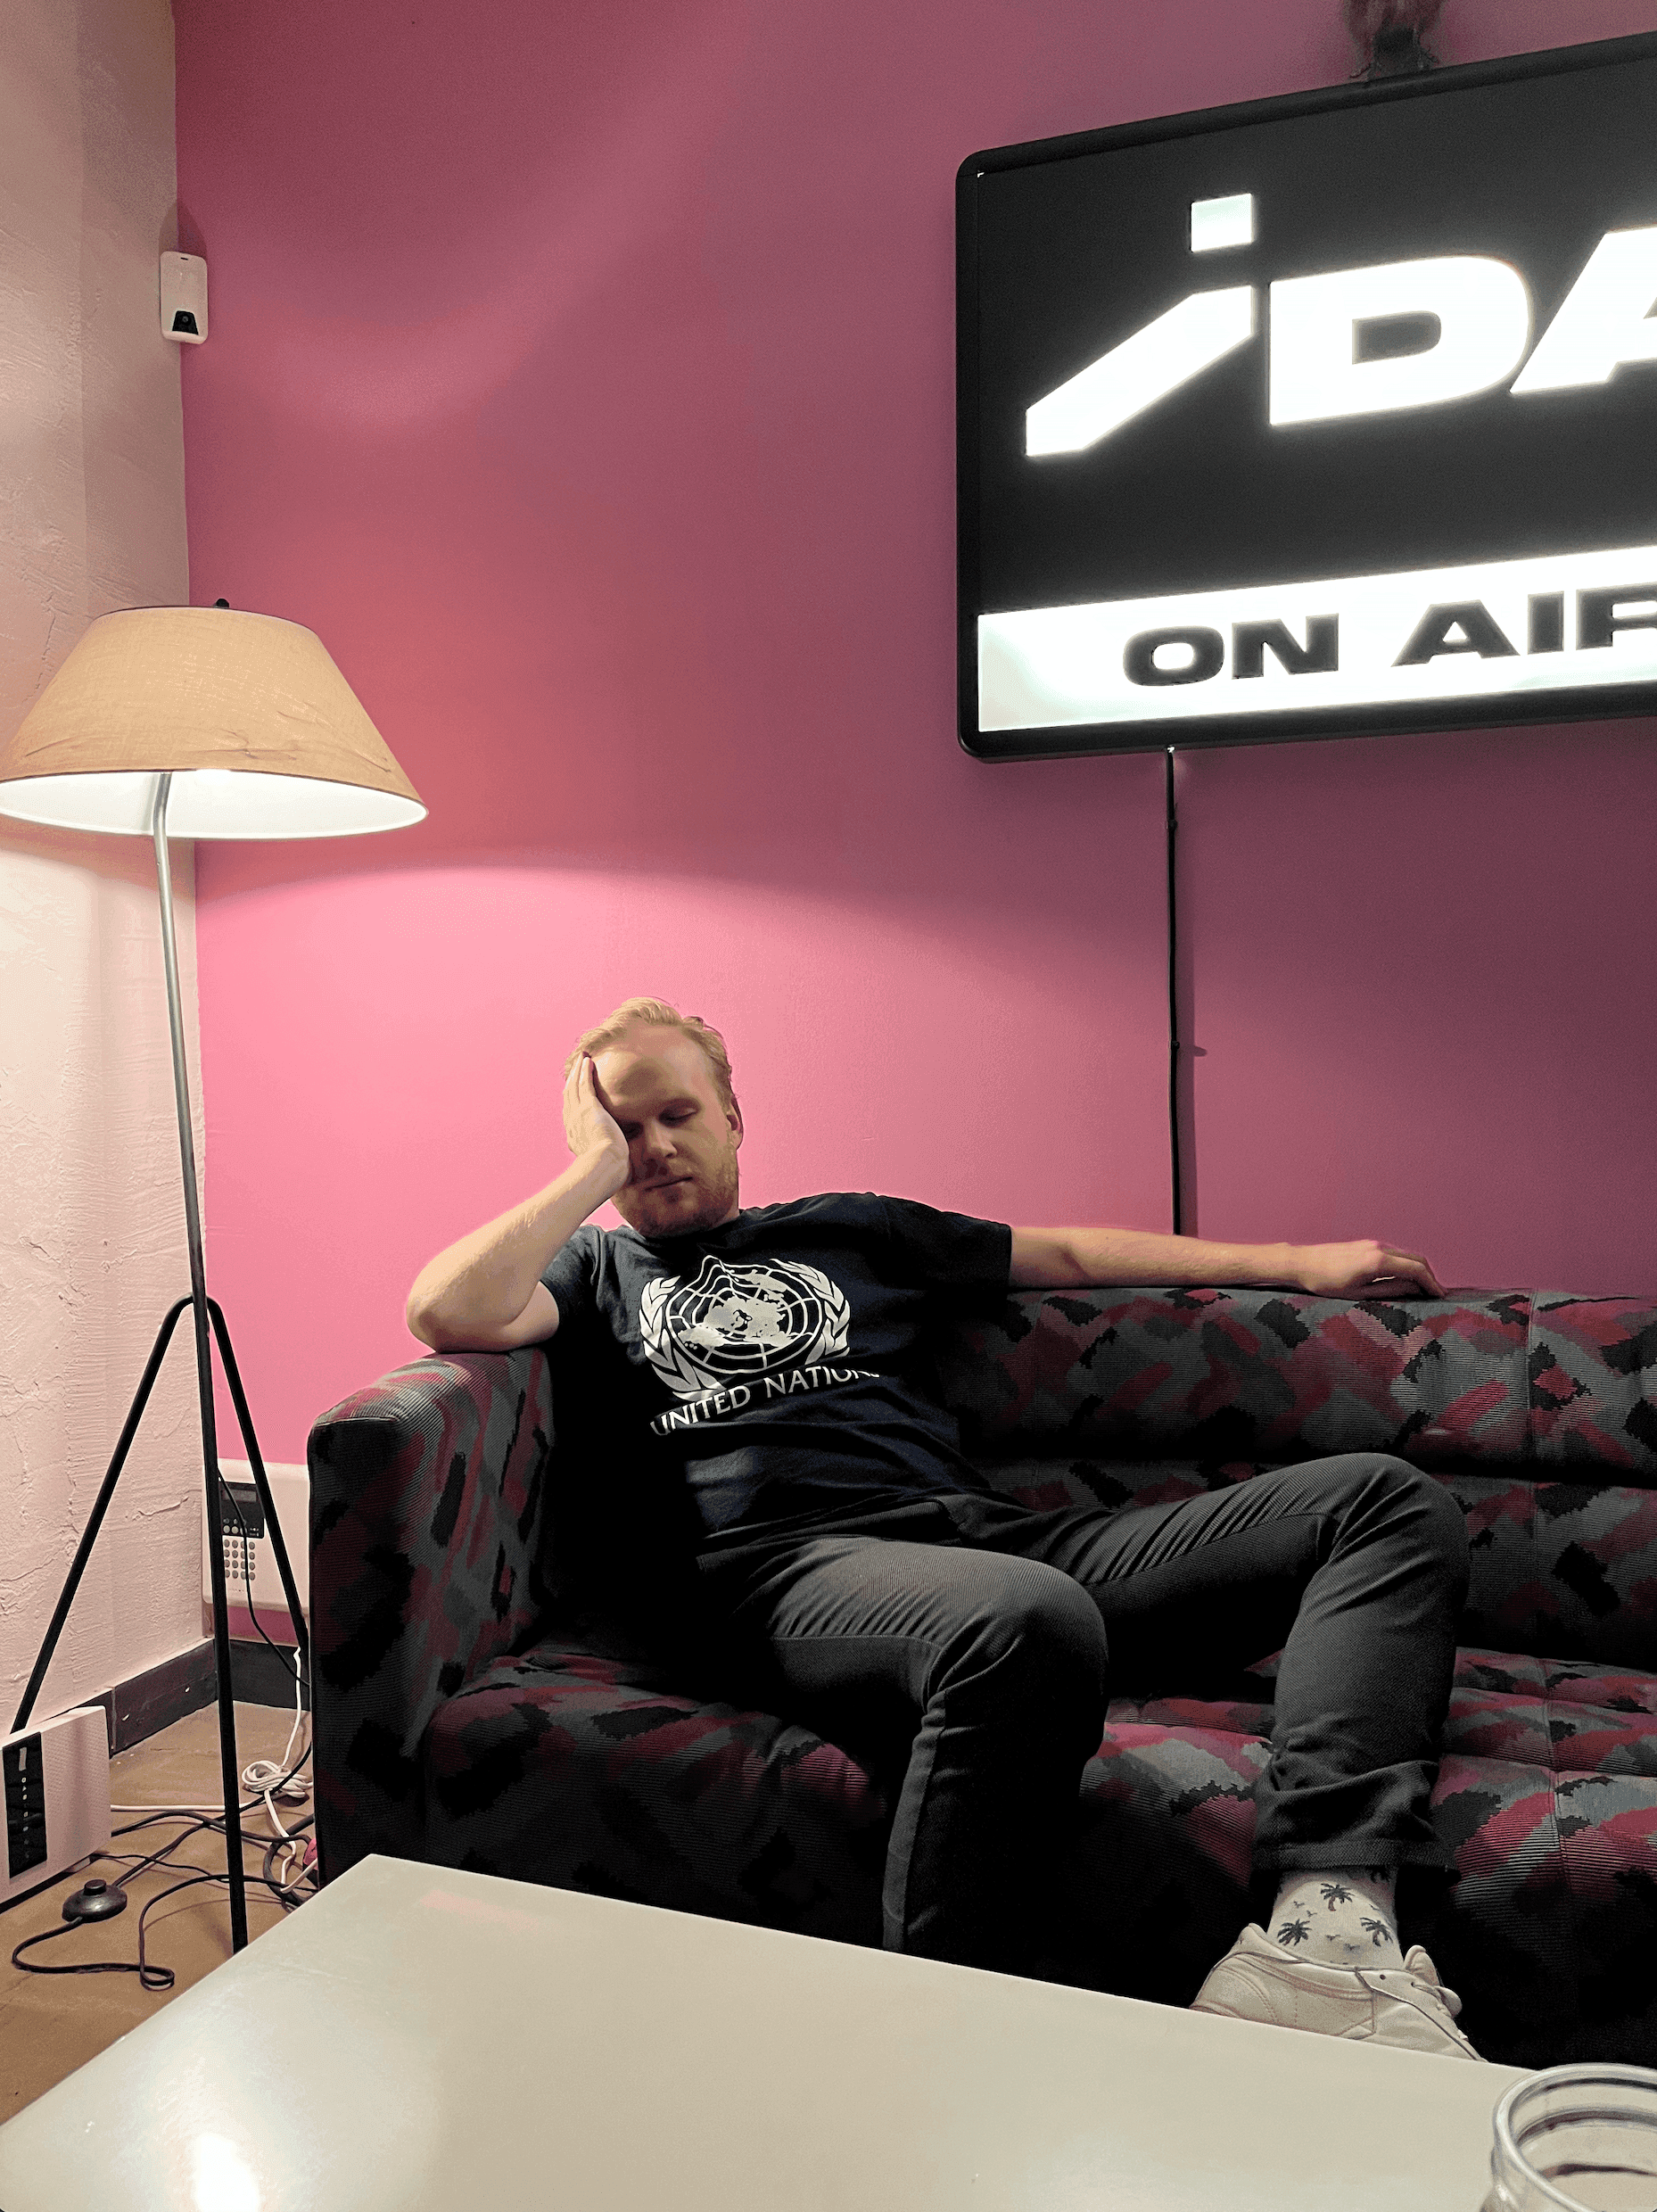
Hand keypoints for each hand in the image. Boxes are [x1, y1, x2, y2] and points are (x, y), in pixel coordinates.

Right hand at [561, 1054, 628, 1191]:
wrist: (604, 1167)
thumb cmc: (609, 1171)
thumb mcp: (606, 1163)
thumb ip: (609, 1158)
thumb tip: (621, 1162)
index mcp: (575, 1137)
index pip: (571, 1114)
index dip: (573, 1100)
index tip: (576, 1091)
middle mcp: (572, 1124)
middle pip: (569, 1097)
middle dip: (572, 1081)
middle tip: (576, 1068)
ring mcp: (577, 1115)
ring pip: (574, 1088)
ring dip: (577, 1071)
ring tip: (582, 1059)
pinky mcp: (588, 1108)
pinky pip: (584, 1085)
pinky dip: (584, 1072)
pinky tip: (588, 1061)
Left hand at [1291, 1239, 1444, 1299]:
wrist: (1302, 1263)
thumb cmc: (1326, 1283)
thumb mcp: (1359, 1294)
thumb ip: (1389, 1291)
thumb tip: (1413, 1290)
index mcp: (1378, 1260)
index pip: (1417, 1268)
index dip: (1432, 1282)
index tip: (1441, 1296)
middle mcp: (1379, 1247)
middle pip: (1416, 1258)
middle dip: (1430, 1276)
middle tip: (1436, 1293)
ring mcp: (1373, 1243)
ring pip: (1406, 1254)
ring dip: (1418, 1269)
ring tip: (1423, 1289)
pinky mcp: (1367, 1244)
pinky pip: (1395, 1253)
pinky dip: (1406, 1264)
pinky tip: (1404, 1278)